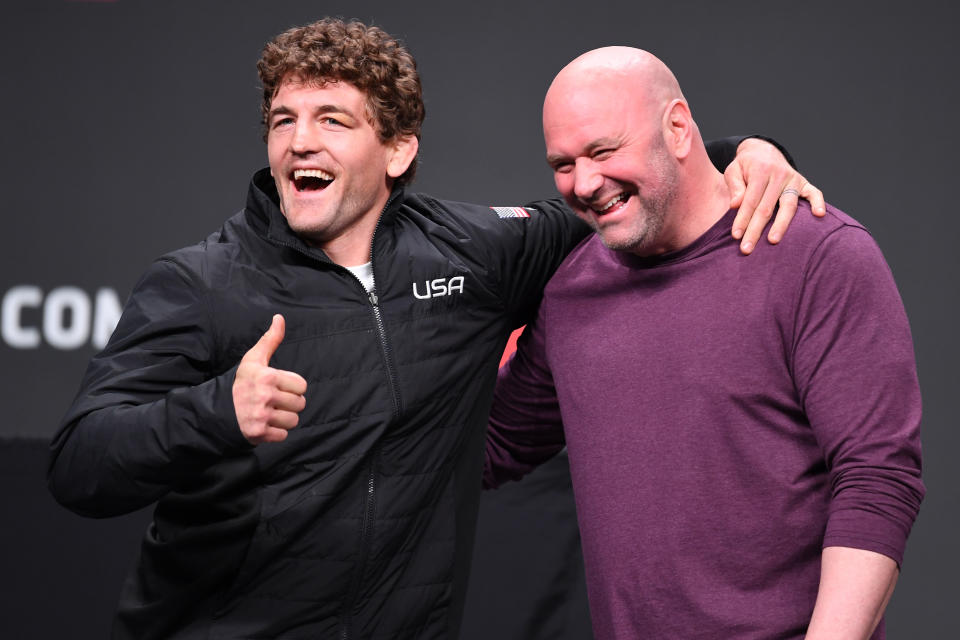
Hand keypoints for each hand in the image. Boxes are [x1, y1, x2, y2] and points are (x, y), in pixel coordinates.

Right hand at [232, 314, 307, 443]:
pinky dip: (276, 432)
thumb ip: (270, 340)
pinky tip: (265, 424)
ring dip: (284, 419)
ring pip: (294, 420)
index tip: (279, 387)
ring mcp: (261, 416)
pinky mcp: (258, 433)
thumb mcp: (254, 359)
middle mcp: (264, 396)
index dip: (293, 387)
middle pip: (300, 404)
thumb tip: (280, 318)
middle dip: (290, 403)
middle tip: (274, 401)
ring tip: (270, 412)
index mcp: (267, 377)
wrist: (218, 410)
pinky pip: (283, 435)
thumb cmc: (242, 383)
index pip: (302, 386)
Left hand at [726, 137, 825, 253]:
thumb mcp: (733, 170)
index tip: (736, 236)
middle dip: (756, 230)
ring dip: (781, 225)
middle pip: (767, 207)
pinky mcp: (804, 183)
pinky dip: (818, 202)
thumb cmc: (746, 166)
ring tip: (773, 241)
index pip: (750, 200)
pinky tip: (819, 215)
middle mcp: (779, 175)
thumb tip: (735, 205)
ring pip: (789, 205)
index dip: (743, 219)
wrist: (763, 151)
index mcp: (760, 171)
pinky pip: (814, 193)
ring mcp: (793, 179)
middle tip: (747, 249)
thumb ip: (735, 186)